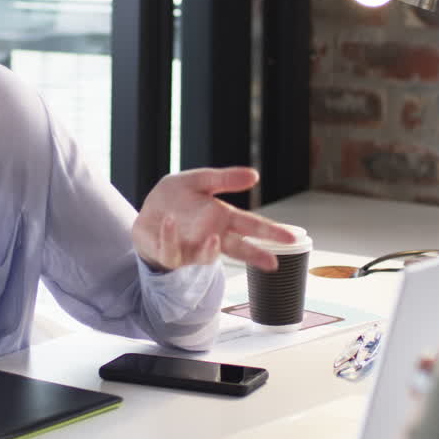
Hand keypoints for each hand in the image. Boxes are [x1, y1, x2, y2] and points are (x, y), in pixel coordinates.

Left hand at [132, 167, 298, 271]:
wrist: (146, 213)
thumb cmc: (176, 199)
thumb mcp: (199, 180)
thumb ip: (224, 178)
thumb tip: (255, 175)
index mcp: (221, 219)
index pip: (250, 225)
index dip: (271, 232)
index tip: (292, 237)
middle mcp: (211, 237)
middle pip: (236, 247)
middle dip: (255, 254)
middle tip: (273, 262)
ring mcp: (191, 249)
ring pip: (206, 256)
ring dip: (210, 250)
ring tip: (215, 239)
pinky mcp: (169, 254)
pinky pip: (171, 249)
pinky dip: (170, 236)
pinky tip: (170, 221)